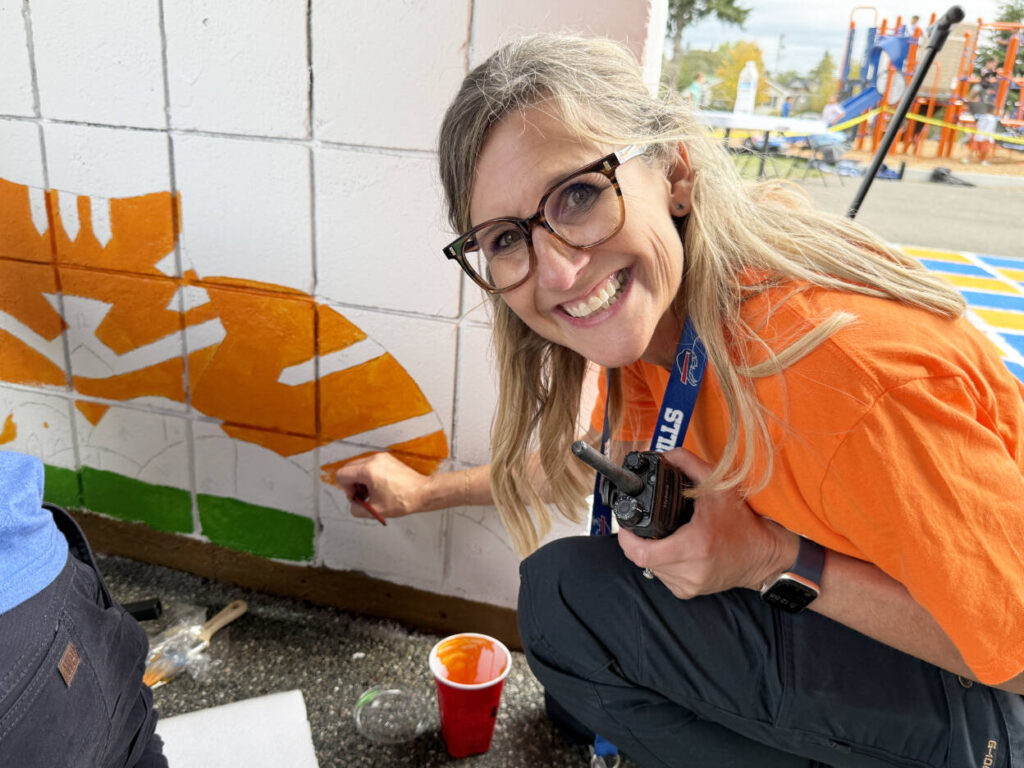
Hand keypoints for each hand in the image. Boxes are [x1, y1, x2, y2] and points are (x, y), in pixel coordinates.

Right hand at [334, 452, 430, 519]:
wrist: (423, 492)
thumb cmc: (404, 499)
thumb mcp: (376, 510)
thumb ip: (357, 509)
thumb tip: (354, 505)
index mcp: (368, 470)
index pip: (342, 474)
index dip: (346, 489)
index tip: (356, 497)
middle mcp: (374, 460)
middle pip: (349, 469)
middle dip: (352, 484)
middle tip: (363, 496)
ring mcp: (381, 458)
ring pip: (359, 466)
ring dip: (361, 480)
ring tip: (372, 492)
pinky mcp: (387, 459)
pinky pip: (369, 465)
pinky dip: (369, 475)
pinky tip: (379, 487)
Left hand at [617, 448, 797, 598]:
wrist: (763, 554)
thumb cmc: (742, 521)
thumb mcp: (717, 486)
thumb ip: (688, 463)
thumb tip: (663, 456)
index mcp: (694, 545)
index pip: (642, 552)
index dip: (627, 539)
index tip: (627, 526)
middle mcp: (690, 570)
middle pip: (644, 558)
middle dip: (639, 541)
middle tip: (646, 526)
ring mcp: (689, 585)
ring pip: (652, 568)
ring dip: (651, 552)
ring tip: (666, 536)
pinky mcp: (689, 592)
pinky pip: (663, 576)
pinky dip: (663, 563)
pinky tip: (675, 550)